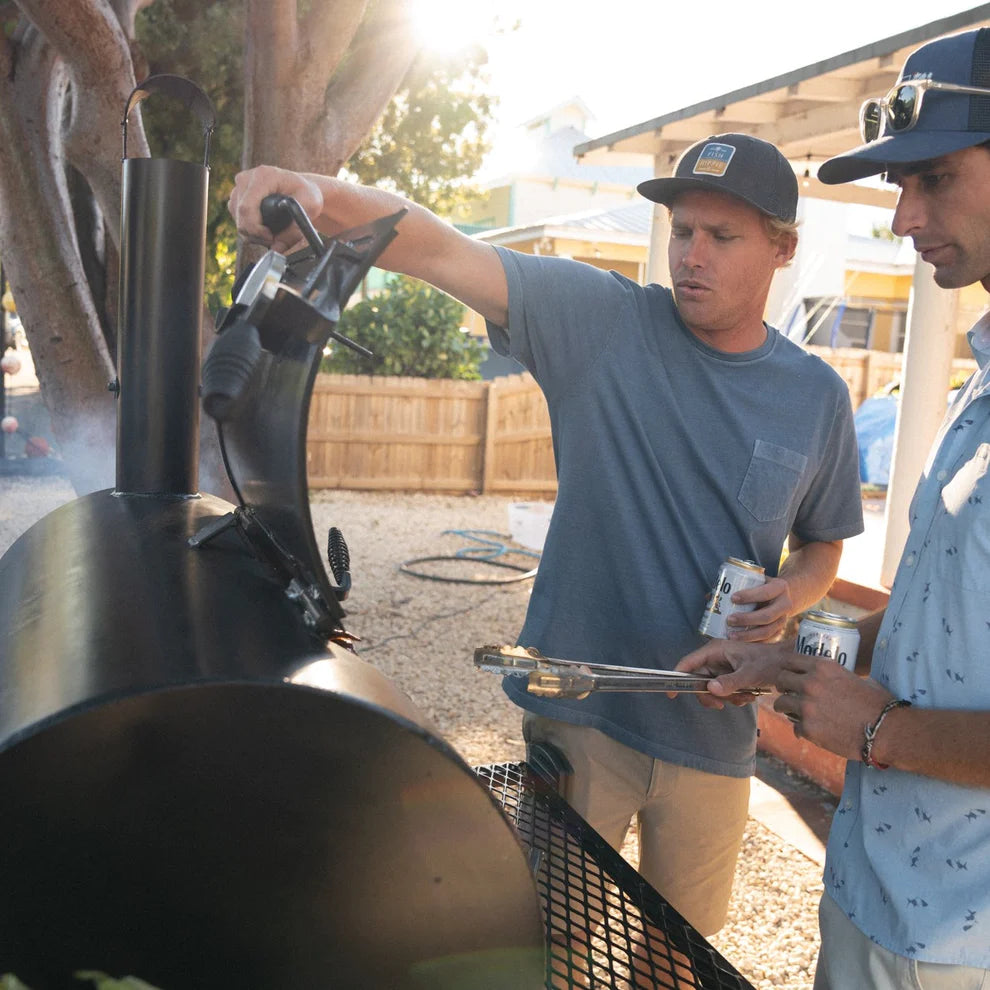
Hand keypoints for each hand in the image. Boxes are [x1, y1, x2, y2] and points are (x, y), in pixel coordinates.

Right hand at [228, 165, 323, 253]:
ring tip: (272, 234)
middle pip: (240, 216)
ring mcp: (240, 187)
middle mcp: (247, 178)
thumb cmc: (307, 194)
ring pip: (238, 219)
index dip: (255, 229)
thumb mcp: (309, 209)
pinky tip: (264, 229)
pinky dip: (250, 229)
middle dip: (255, 234)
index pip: (246, 208)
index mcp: (264, 176)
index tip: (271, 238)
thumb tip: (277, 248)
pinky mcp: (237, 196)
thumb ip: (294, 231)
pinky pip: (238, 219)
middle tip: (273, 239)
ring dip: (252, 233)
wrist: (303, 188)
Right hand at [673, 639, 790, 708]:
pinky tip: (748, 695)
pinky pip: (723, 690)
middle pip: (699, 681)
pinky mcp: (730, 674)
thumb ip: (730, 682)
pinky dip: (733, 696)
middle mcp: (716, 657)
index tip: (672, 694)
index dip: (677, 677)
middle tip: (722, 705)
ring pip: (712, 688)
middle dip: (711, 695)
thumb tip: (710, 689)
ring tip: (744, 697)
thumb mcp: (749, 674)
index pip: (688, 663)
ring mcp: (722, 666)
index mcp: (715, 650)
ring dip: (726, 697)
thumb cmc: (769, 662)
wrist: (787, 664)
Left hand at [725, 575, 793, 641]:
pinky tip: (740, 643)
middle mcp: (785, 604)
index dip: (749, 596)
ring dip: (748, 635)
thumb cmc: (763, 586)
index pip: (765, 593)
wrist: (783, 594)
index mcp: (780, 587)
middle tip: (729, 619)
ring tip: (730, 635)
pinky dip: (753, 642)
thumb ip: (737, 584)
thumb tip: (710, 597)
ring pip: (767, 631)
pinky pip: (767, 640)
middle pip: (766, 616)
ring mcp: (783, 620)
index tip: (732, 598)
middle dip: (746, 619)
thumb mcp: (756, 579)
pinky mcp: (780, 631)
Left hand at [774, 655, 893, 758]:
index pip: (790, 660)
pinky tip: (810, 731)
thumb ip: (835, 676)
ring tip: (794, 713)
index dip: (788, 668)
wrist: (886, 730)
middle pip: (780, 679)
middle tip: (788, 693)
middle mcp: (810, 683)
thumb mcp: (855, 677)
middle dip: (783, 687)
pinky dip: (801, 730)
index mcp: (822, 667)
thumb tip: (827, 678)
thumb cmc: (877, 703)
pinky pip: (794, 726)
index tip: (789, 674)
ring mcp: (806, 706)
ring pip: (780, 703)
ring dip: (786, 708)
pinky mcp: (807, 728)